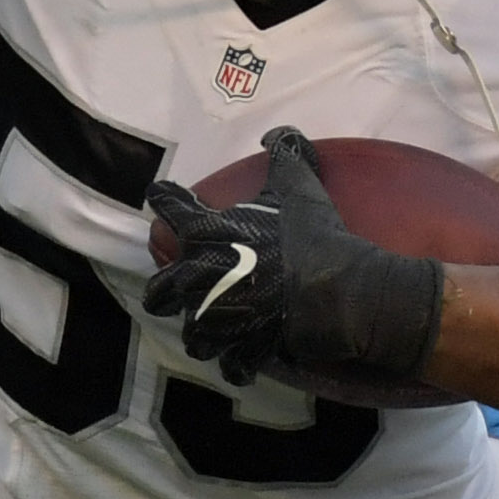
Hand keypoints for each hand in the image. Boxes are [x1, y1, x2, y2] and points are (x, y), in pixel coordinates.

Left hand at [141, 126, 442, 386]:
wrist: (339, 287)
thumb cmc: (312, 233)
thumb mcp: (297, 184)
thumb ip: (285, 153)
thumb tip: (275, 132)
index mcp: (207, 234)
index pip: (170, 208)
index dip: (164, 198)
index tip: (159, 196)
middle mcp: (201, 278)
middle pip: (160, 291)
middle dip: (164, 292)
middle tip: (173, 290)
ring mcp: (221, 318)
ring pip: (192, 334)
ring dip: (200, 333)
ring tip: (209, 331)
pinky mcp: (245, 347)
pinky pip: (230, 365)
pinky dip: (235, 366)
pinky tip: (239, 363)